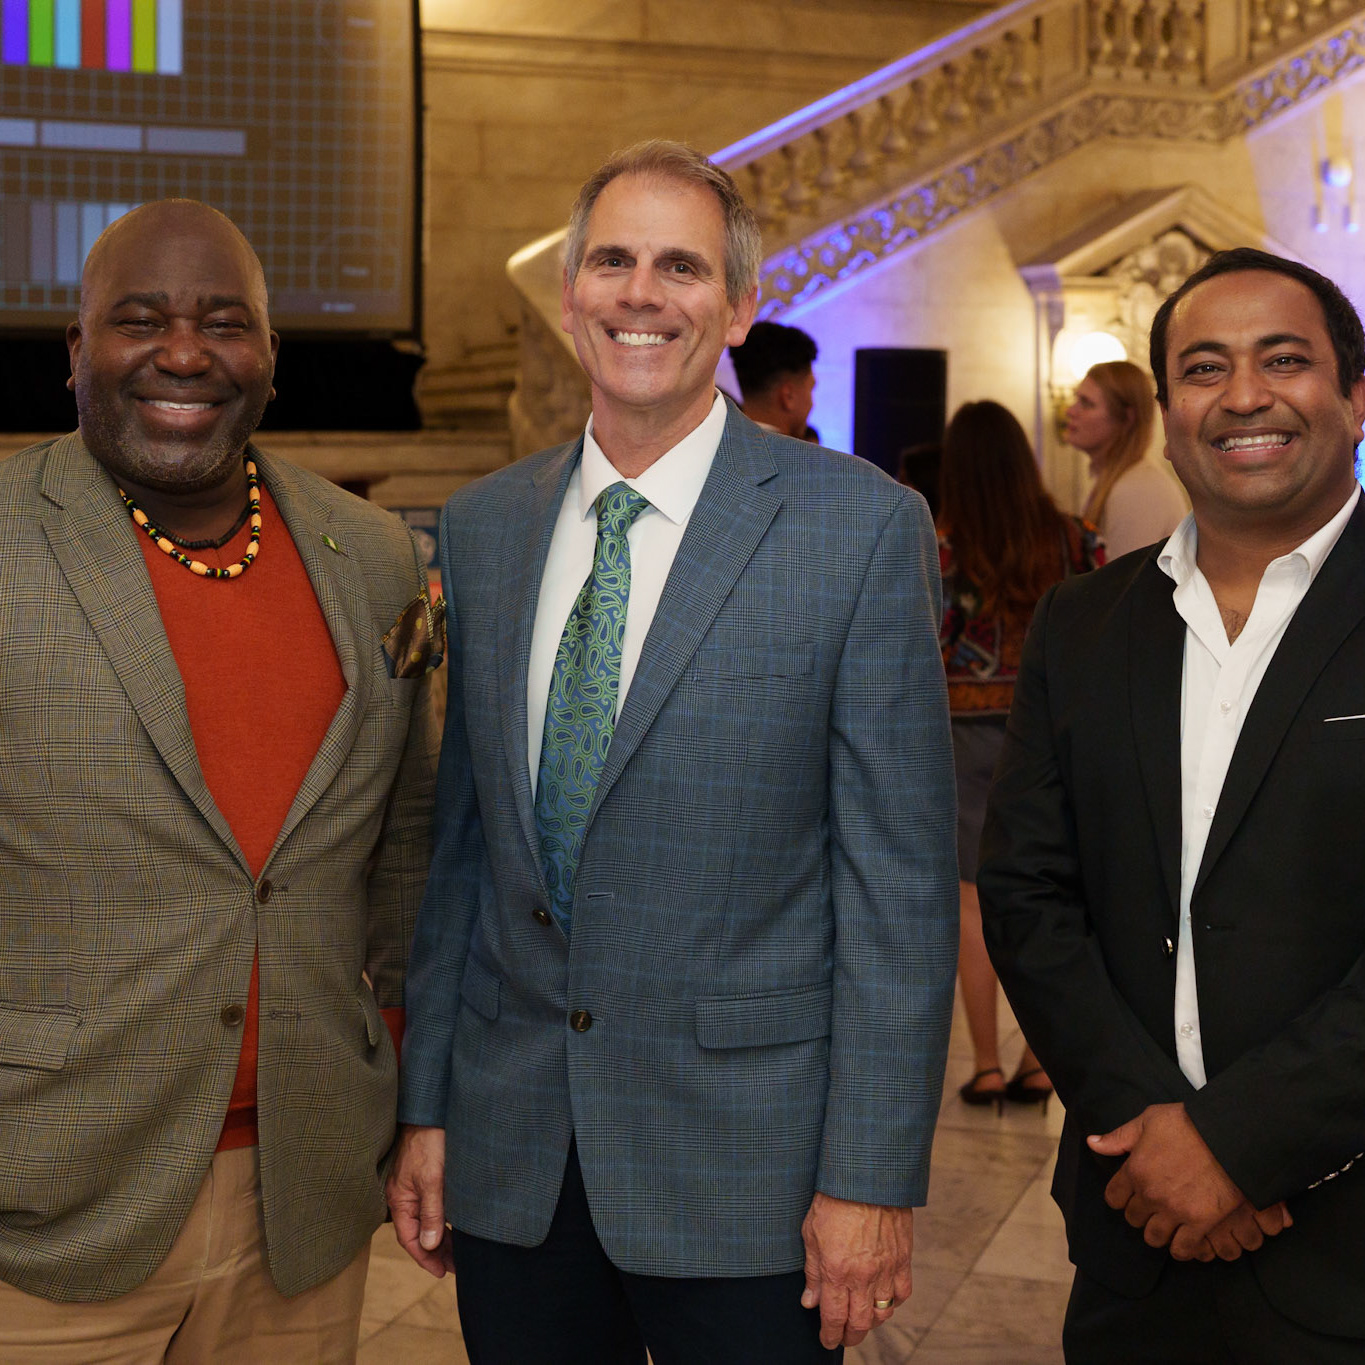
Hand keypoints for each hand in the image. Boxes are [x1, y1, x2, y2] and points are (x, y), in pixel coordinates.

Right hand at [386, 1124, 453, 1275]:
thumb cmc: (428, 1143)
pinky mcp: (428, 1178)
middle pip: (419, 1233)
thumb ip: (431, 1212)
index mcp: (400, 1200)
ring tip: (460, 1252)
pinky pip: (434, 1207)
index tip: (441, 1272)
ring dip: (442, 1237)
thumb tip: (430, 1245)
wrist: (430, 1111)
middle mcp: (405, 1197)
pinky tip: (458, 1226)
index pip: (409, 1239)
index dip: (425, 1258)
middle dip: (437, 1252)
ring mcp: (416, 1188)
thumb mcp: (432, 1180)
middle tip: (457, 1266)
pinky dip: (445, 1220)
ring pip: (428, 1221)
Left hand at [800, 1193, 913, 1348]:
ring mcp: (886, 1269)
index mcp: (837, 1271)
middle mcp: (864, 1276)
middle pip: (860, 1323)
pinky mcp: (903, 1258)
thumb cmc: (833, 1198)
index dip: (829, 1335)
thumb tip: (809, 1302)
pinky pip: (903, 1292)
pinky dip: (894, 1301)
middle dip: (850, 1336)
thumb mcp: (810, 1233)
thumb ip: (812, 1272)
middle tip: (843, 1337)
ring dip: (872, 1322)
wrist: (866, 1175)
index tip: (827, 1340)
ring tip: (862, 1320)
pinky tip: (884, 1298)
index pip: (833, 1317)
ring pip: (883, 1312)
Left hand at [1088, 1104, 1290, 1259]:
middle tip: (1151, 1209)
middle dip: (1140, 1214)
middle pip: (1133, 1219)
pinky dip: (1182, 1248)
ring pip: (1155, 1237)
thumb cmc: (1188, 1124)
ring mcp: (1175, 1211)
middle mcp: (1150, 1194)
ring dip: (1158, 1233)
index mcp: (1135, 1169)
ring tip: (1167, 1225)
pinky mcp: (1201, 1223)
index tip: (1129, 1195)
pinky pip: (1183, 1249)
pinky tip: (1184, 1240)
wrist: (1229, 1137)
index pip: (1113, 1197)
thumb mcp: (1149, 1120)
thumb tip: (1092, 1143)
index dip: (1120, 1197)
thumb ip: (1120, 1137)